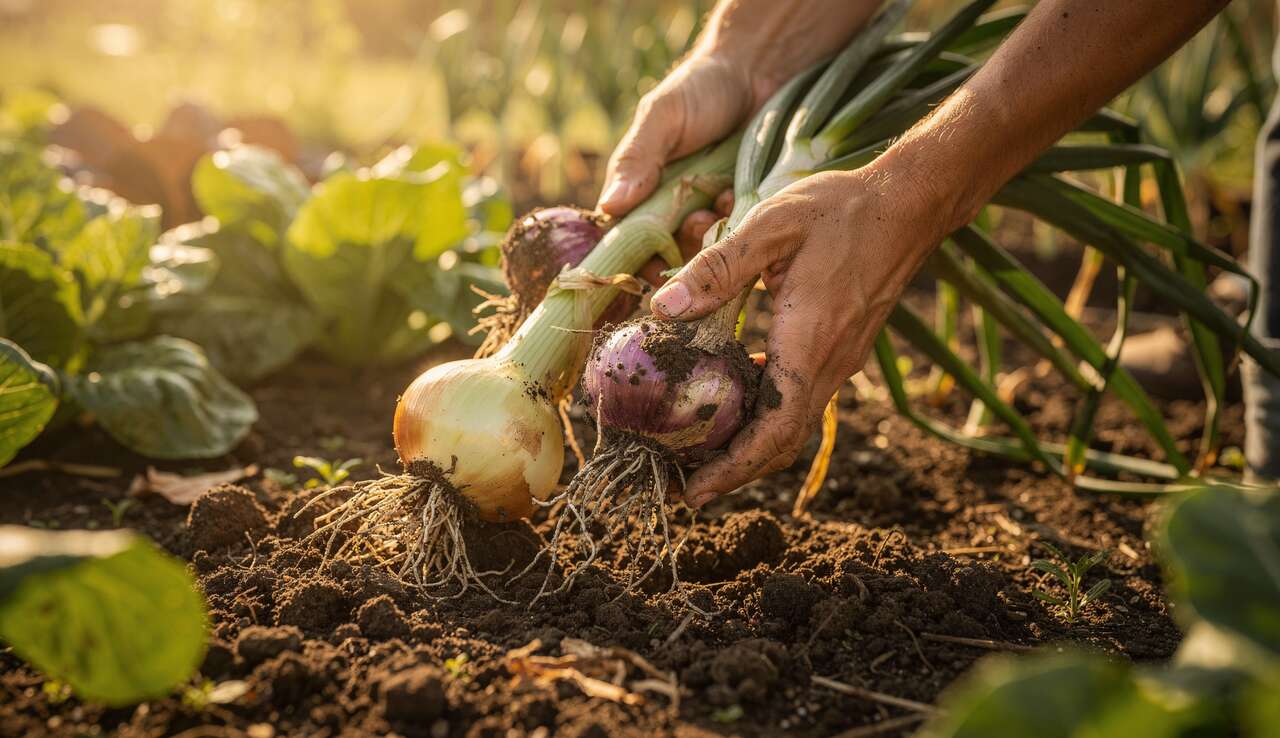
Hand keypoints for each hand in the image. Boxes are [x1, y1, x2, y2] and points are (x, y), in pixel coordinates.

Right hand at [599, 52, 766, 286]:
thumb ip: (637, 158)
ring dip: (710, 234)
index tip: (652, 261)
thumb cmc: (700, 90)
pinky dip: (737, 222)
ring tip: (722, 202)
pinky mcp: (737, 208)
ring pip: (700, 247)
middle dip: (680, 246)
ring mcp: (704, 209)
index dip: (635, 256)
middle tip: (698, 220)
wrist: (757, 72)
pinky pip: (734, 232)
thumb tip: (609, 208)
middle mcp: (668, 206)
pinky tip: (739, 196)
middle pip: (665, 252)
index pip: (625, 238)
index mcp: (637, 188)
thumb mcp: (663, 117)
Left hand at [649, 163, 955, 506]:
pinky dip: (765, 416)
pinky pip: (801, 399)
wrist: (908, 204)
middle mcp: (830, 364)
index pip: (775, 430)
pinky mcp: (841, 350)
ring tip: (699, 454)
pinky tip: (732, 403)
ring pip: (792, 424)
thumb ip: (718, 267)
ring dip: (749, 448)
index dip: (734, 470)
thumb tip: (664, 306)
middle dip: (734, 473)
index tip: (695, 493)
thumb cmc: (841, 210)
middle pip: (782, 442)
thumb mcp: (772, 225)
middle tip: (683, 487)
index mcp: (811, 342)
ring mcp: (840, 360)